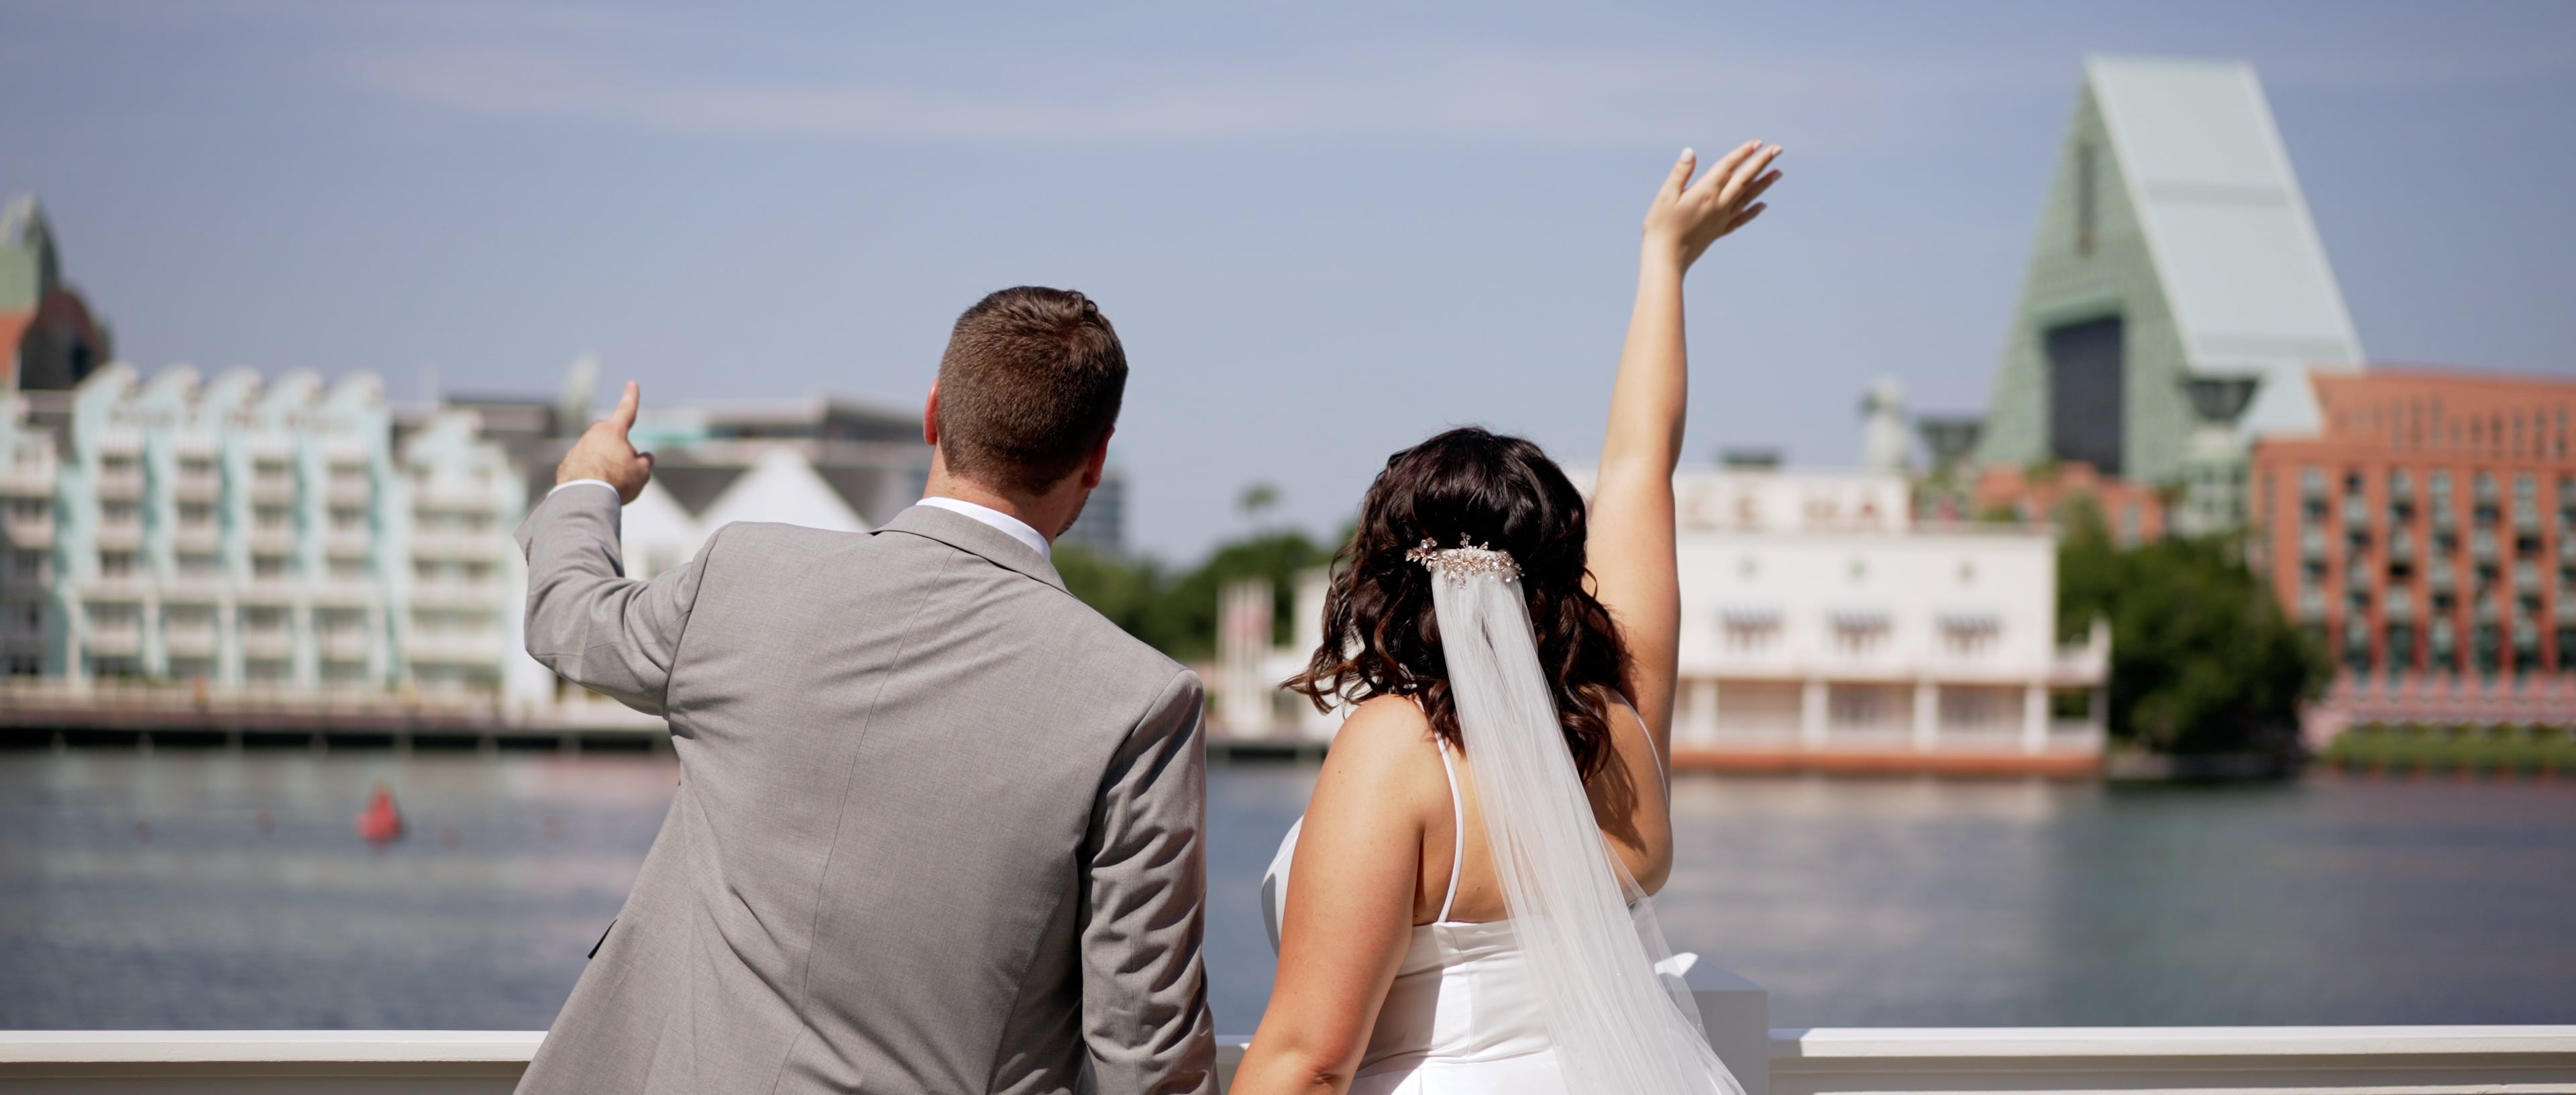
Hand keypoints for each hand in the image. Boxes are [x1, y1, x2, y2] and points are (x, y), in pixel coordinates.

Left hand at [555, 380, 653, 503]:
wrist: (585, 498)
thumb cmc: (617, 482)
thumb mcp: (642, 472)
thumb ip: (645, 461)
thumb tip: (643, 458)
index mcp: (613, 432)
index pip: (626, 410)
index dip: (631, 397)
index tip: (631, 383)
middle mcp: (592, 435)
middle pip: (610, 437)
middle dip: (618, 447)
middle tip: (624, 468)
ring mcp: (577, 449)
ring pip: (595, 453)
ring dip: (603, 464)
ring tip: (608, 484)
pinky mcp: (566, 465)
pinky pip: (582, 467)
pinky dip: (589, 475)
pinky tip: (593, 489)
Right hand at [1642, 141, 1780, 270]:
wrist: (1666, 259)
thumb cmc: (1661, 226)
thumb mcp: (1665, 196)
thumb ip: (1680, 173)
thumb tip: (1690, 151)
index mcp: (1705, 192)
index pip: (1728, 167)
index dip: (1743, 153)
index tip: (1758, 142)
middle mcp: (1719, 204)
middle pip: (1744, 178)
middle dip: (1761, 162)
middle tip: (1778, 149)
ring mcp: (1721, 218)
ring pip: (1748, 197)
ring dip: (1764, 183)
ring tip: (1778, 172)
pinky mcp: (1719, 231)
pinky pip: (1742, 219)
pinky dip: (1754, 211)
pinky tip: (1764, 206)